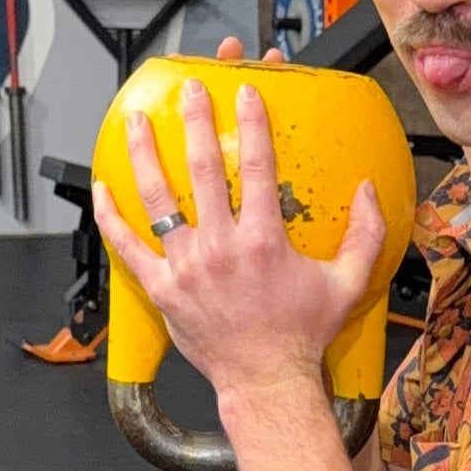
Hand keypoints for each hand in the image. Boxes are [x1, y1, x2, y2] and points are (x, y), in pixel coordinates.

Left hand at [91, 74, 385, 400]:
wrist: (266, 382)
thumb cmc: (302, 336)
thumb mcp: (348, 284)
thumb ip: (365, 235)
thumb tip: (368, 191)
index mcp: (264, 241)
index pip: (254, 166)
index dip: (251, 123)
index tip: (245, 92)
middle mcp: (221, 248)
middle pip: (202, 169)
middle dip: (195, 121)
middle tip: (191, 89)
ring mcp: (187, 267)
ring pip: (159, 199)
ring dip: (146, 153)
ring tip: (138, 120)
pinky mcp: (162, 288)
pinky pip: (129, 246)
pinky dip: (112, 216)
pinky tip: (102, 188)